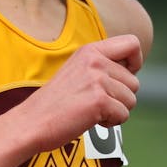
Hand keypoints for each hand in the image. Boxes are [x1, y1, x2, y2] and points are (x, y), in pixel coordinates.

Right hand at [19, 35, 142, 152]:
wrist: (31, 122)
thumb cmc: (55, 102)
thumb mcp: (78, 71)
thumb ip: (102, 66)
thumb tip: (133, 71)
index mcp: (90, 50)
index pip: (133, 43)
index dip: (135, 63)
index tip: (122, 78)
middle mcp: (95, 61)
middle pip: (134, 81)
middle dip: (122, 98)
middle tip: (97, 103)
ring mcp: (97, 80)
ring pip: (131, 100)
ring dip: (116, 111)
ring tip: (92, 111)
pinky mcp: (99, 101)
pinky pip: (123, 115)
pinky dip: (111, 123)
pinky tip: (91, 120)